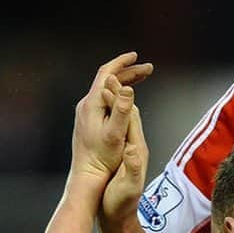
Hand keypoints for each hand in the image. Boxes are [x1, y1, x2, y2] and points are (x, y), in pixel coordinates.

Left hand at [69, 52, 152, 186]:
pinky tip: (126, 101)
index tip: (136, 56)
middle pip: (107, 80)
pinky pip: (104, 100)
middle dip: (128, 72)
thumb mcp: (116, 134)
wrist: (87, 176)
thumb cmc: (102, 159)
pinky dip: (118, 94)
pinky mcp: (88, 122)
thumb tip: (126, 88)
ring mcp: (86, 114)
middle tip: (147, 70)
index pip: (107, 74)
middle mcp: (86, 105)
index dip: (122, 63)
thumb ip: (121, 110)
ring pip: (106, 90)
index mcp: (93, 104)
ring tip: (140, 80)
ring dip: (123, 83)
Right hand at [100, 93, 148, 227]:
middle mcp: (136, 147)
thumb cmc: (121, 204)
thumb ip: (133, 168)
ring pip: (126, 120)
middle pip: (131, 113)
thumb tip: (134, 150)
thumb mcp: (128, 187)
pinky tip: (103, 112)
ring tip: (104, 86)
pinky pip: (119, 129)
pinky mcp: (123, 155)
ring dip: (117, 102)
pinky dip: (112, 116)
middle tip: (107, 75)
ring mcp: (130, 150)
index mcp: (137, 150)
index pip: (131, 118)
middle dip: (120, 94)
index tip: (109, 82)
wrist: (119, 218)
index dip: (122, 99)